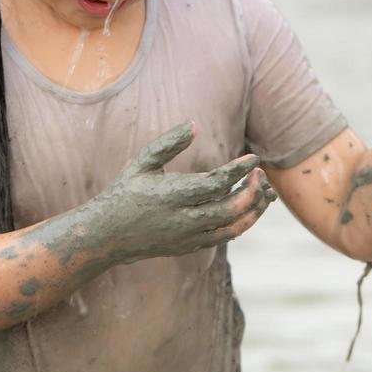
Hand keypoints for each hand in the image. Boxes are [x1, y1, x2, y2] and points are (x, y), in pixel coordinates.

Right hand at [85, 123, 275, 264]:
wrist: (108, 235)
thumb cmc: (125, 191)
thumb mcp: (142, 162)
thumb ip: (169, 143)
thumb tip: (195, 124)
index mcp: (171, 195)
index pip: (215, 183)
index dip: (238, 170)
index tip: (253, 157)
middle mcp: (182, 220)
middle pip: (230, 208)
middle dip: (252, 191)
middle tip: (259, 172)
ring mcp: (188, 237)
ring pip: (233, 227)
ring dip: (254, 210)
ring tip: (264, 191)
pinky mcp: (191, 247)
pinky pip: (225, 237)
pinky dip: (241, 222)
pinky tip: (247, 206)